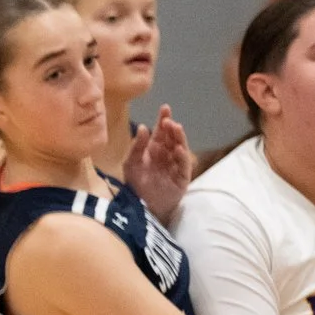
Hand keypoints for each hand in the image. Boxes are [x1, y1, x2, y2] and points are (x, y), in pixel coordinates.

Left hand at [122, 104, 194, 224]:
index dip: (163, 120)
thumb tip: (143, 126)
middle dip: (171, 128)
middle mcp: (166, 155)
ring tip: (176, 128)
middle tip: (169, 120)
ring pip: (180, 148)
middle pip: (172, 138)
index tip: (165, 108)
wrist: (140, 206)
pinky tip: (179, 149)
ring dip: (179, 138)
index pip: (160, 132)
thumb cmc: (135, 183)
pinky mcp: (182, 177)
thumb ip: (136, 146)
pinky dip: (182, 157)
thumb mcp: (130, 163)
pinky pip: (183, 165)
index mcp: (154, 149)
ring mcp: (175, 165)